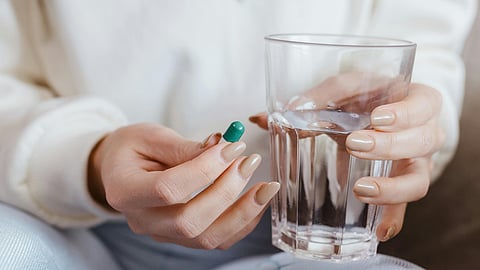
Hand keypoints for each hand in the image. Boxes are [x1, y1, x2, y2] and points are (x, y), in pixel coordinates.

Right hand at [88, 123, 279, 248]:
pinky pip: (215, 240)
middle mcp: (142, 220)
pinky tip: (257, 201)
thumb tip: (222, 148)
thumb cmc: (132, 148)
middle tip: (249, 162)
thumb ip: (184, 147)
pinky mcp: (180, 236)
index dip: (205, 169)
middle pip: (190, 222)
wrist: (120, 168)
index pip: (168, 189)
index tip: (232, 146)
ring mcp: (162, 233)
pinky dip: (241, 224)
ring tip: (266, 187)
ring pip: (207, 239)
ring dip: (242, 214)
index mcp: (125, 190)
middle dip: (227, 192)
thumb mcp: (151, 136)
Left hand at [250, 83, 443, 240]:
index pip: (422, 104)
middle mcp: (423, 132)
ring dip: (392, 188)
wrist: (383, 111)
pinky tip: (379, 231)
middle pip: (421, 141)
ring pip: (418, 178)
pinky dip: (393, 218)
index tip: (377, 117)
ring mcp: (416, 161)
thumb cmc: (366, 97)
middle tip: (356, 144)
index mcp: (413, 99)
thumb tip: (259, 118)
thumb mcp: (343, 91)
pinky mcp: (403, 182)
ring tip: (361, 190)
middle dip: (389, 145)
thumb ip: (308, 102)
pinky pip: (405, 205)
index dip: (405, 112)